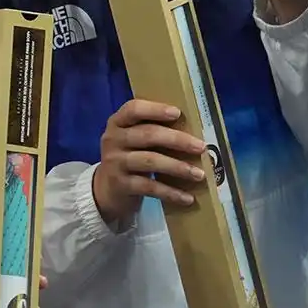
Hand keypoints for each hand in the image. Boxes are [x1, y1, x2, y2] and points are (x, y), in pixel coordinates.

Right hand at [93, 99, 203, 226]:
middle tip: (201, 147)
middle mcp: (113, 139)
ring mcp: (115, 162)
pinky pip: (149, 187)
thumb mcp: (134, 140)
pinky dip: (170, 192)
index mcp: (118, 122)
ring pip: (150, 161)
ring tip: (199, 174)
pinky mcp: (120, 185)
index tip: (177, 113)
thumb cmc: (130, 157)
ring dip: (178, 167)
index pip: (133, 109)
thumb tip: (193, 132)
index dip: (155, 109)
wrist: (107, 190)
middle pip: (147, 134)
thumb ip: (153, 131)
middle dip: (177, 140)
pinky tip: (187, 198)